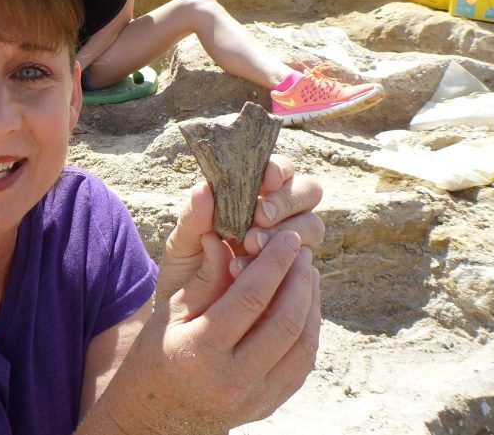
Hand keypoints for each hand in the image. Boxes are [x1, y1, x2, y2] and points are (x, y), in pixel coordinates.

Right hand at [79, 156, 322, 432]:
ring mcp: (253, 398)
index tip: (288, 239)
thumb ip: (203, 279)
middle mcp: (231, 379)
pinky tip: (304, 308)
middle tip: (302, 252)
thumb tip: (224, 238)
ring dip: (311, 305)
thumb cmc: (155, 356)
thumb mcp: (168, 314)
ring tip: (308, 276)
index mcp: (200, 351)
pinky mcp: (266, 406)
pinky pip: (301, 366)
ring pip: (301, 345)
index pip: (251, 297)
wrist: (152, 418)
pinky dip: (308, 332)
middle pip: (285, 320)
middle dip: (300, 280)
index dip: (275, 263)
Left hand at [156, 154, 323, 301]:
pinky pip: (307, 263)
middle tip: (258, 219)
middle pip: (308, 191)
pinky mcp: (298, 275)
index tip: (265, 181)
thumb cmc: (185, 274)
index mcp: (250, 197)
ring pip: (313, 225)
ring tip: (250, 247)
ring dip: (286, 233)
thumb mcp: (181, 246)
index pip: (278, 170)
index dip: (277, 169)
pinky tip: (259, 271)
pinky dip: (288, 264)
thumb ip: (192, 220)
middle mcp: (277, 216)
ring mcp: (291, 245)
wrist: (188, 322)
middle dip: (286, 201)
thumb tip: (203, 189)